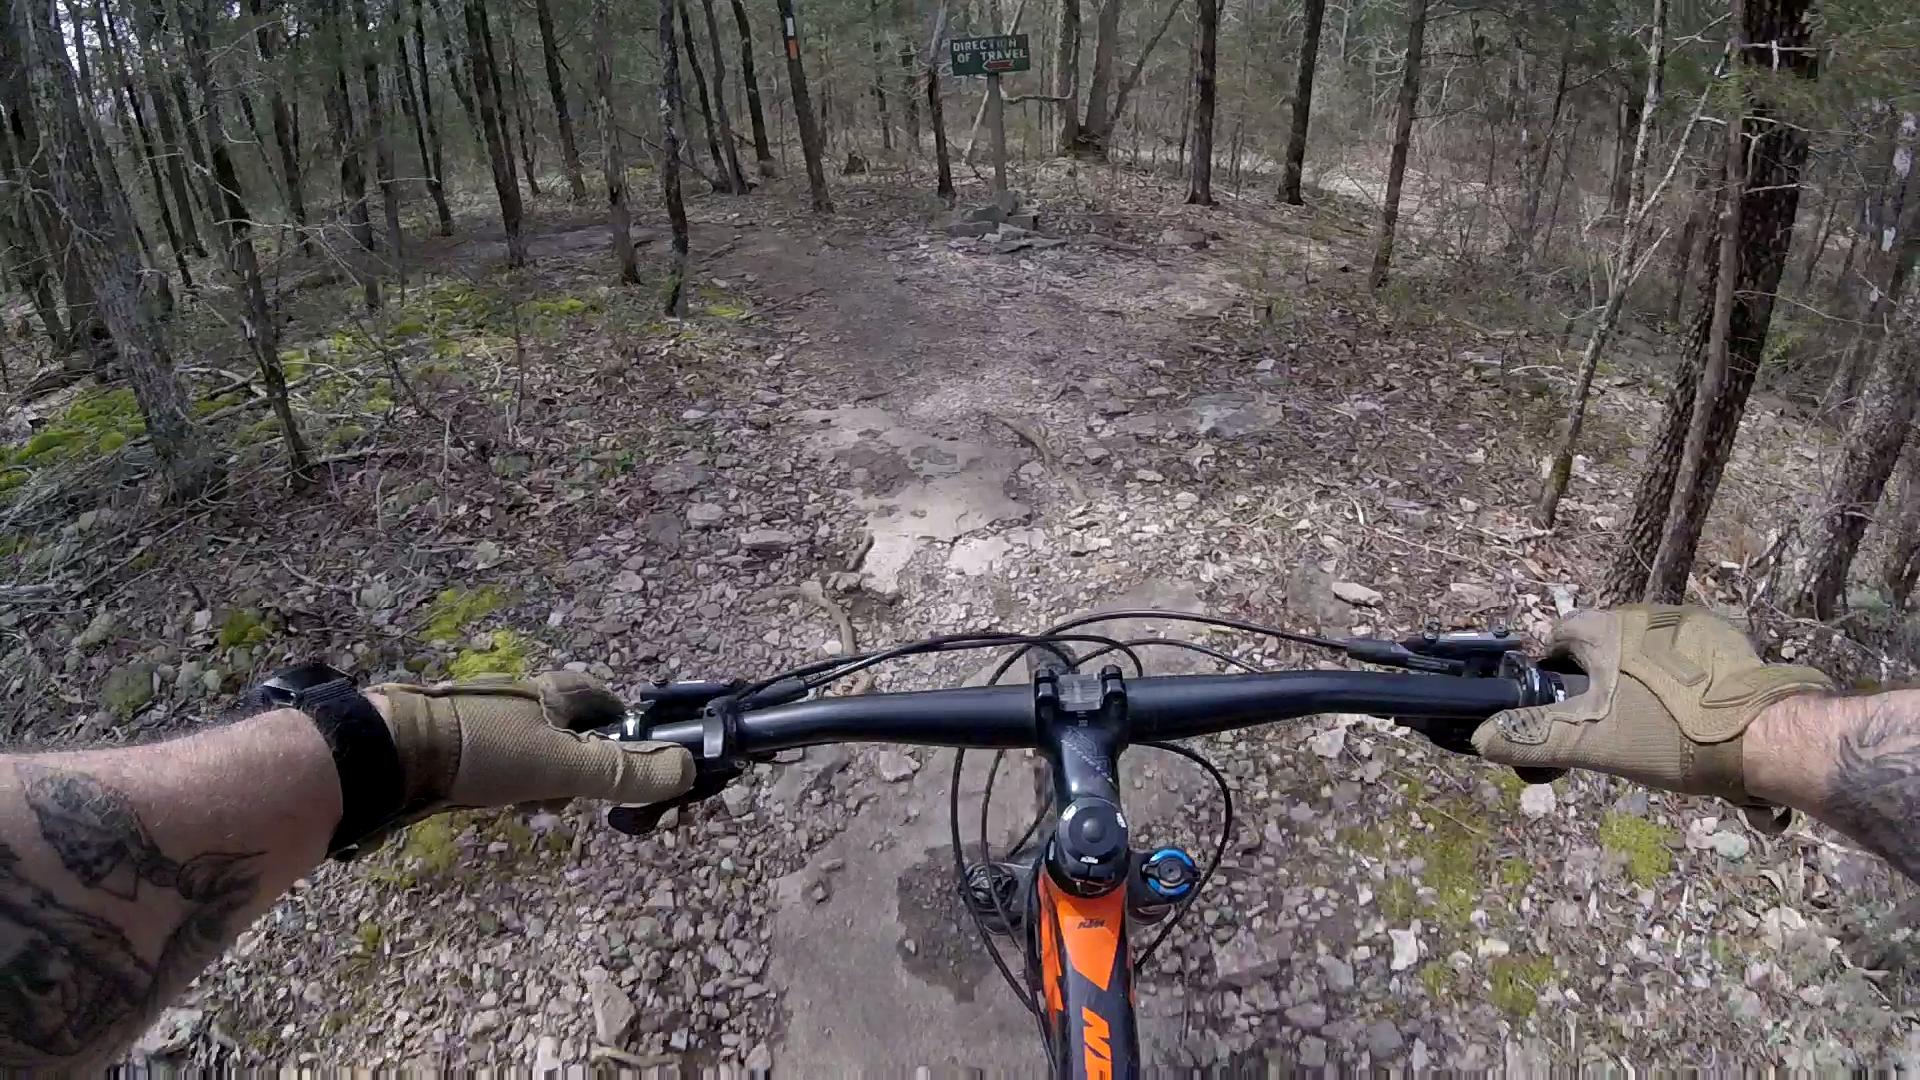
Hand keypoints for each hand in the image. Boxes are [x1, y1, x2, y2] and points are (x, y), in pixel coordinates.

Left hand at [367, 673, 694, 819]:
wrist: (390, 753)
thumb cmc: (485, 752)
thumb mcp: (563, 766)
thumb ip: (623, 772)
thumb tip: (689, 770)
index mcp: (549, 693)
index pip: (598, 695)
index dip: (619, 719)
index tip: (628, 749)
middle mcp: (517, 696)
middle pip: (563, 723)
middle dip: (578, 758)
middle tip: (579, 793)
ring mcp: (479, 716)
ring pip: (527, 744)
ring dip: (540, 775)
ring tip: (537, 806)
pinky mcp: (448, 739)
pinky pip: (492, 759)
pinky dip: (504, 780)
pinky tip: (496, 803)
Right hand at [1473, 605, 1831, 807]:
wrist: (1764, 739)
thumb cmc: (1667, 735)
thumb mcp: (1589, 742)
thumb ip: (1531, 737)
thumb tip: (1481, 737)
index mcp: (1608, 627)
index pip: (1559, 636)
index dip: (1551, 672)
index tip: (1558, 707)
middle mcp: (1647, 613)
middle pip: (1604, 644)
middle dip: (1600, 680)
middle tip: (1606, 726)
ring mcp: (1693, 624)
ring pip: (1646, 651)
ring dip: (1641, 680)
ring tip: (1651, 727)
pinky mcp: (1730, 642)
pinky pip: (1687, 658)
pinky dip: (1680, 682)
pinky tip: (1687, 717)